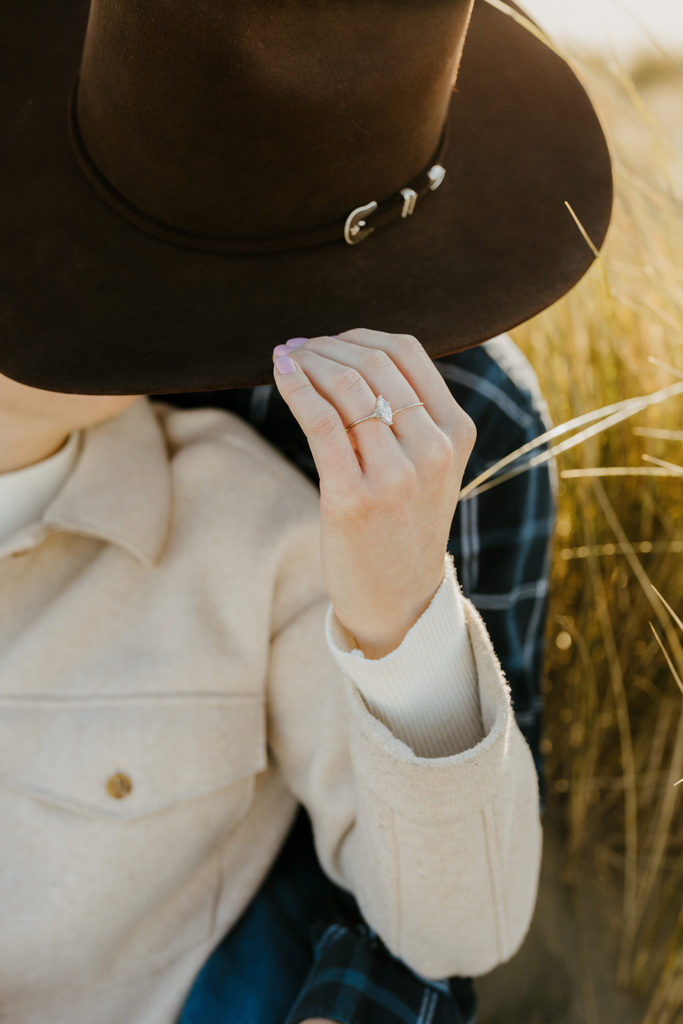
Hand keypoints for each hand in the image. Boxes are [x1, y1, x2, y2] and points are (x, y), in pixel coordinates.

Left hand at [272, 329, 474, 657]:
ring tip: (285, 360)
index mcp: (455, 432)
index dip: (357, 336)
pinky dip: (296, 389)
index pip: (406, 352)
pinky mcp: (355, 498)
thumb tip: (350, 353)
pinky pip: (321, 423)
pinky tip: (280, 375)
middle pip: (373, 364)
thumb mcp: (429, 465)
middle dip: (325, 346)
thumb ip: (410, 413)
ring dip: (307, 363)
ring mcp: (396, 474)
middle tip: (296, 348)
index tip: (326, 341)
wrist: (398, 596)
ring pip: (346, 388)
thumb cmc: (403, 523)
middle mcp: (432, 448)